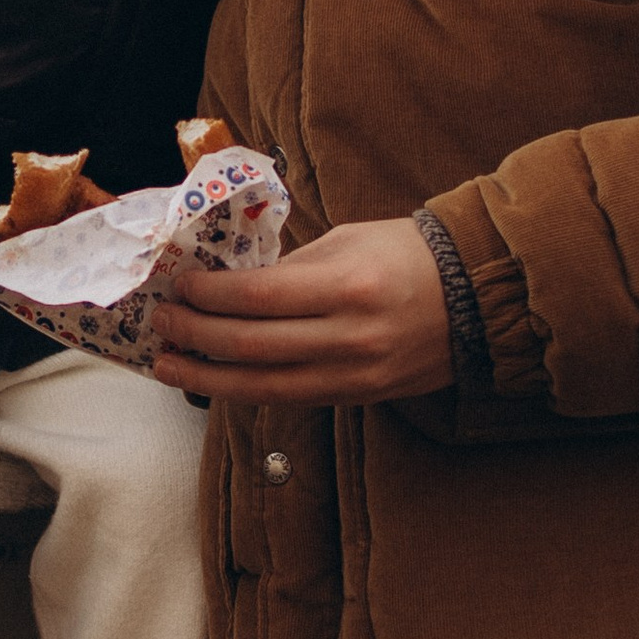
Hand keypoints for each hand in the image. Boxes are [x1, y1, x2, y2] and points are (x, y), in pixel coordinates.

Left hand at [150, 218, 452, 405]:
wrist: (477, 297)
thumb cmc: (405, 255)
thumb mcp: (346, 240)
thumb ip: (289, 266)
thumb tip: (228, 283)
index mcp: (347, 285)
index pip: (258, 297)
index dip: (210, 296)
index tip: (179, 286)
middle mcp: (350, 337)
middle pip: (252, 345)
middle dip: (196, 336)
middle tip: (161, 323)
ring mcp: (356, 374)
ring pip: (265, 386)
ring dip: (207, 377)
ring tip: (167, 365)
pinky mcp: (359, 396)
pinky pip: (291, 398)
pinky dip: (246, 389)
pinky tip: (215, 378)